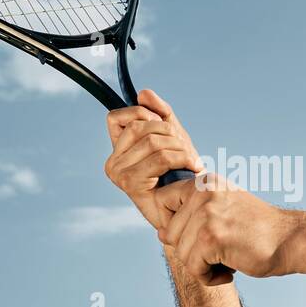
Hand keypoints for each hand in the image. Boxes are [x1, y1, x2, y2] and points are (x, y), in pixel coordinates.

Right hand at [104, 89, 201, 229]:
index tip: (164, 127)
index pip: (117, 117)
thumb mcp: (173, 138)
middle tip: (187, 149)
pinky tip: (193, 167)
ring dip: (180, 147)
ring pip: (152, 140)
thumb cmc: (180, 176)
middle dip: (169, 131)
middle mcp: (112, 162)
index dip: (142, 114)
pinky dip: (182, 158)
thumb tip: (143, 93)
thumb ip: (160, 115)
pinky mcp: (131, 184)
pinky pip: (160, 157)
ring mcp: (118, 174)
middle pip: (139, 125)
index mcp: (117, 150)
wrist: (188, 213)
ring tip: (192, 160)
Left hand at [154, 173, 298, 284]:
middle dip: (190, 251)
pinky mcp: (211, 238)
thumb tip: (159, 232)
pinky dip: (210, 277)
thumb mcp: (224, 208)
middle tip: (220, 251)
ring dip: (202, 266)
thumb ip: (192, 214)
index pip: (161, 200)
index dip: (171, 223)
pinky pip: (193, 268)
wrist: (291, 241)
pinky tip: (230, 271)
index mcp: (204, 182)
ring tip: (228, 261)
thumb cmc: (258, 230)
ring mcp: (206, 214)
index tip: (197, 234)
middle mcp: (202, 192)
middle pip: (168, 233)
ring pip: (180, 253)